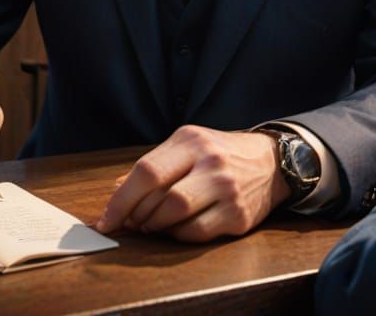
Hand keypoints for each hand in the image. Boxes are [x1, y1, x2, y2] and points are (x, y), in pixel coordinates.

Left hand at [95, 126, 288, 242]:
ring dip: (155, 226)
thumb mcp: (187, 145)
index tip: (106, 219)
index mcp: (191, 140)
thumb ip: (155, 164)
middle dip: (136, 214)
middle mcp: (210, 161)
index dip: (121, 199)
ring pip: (177, 215)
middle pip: (160, 195)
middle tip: (130, 222)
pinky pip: (197, 233)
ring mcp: (227, 188)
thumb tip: (117, 189)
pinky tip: (176, 228)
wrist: (270, 162)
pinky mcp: (239, 215)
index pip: (147, 171)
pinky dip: (178, 235)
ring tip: (152, 224)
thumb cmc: (219, 153)